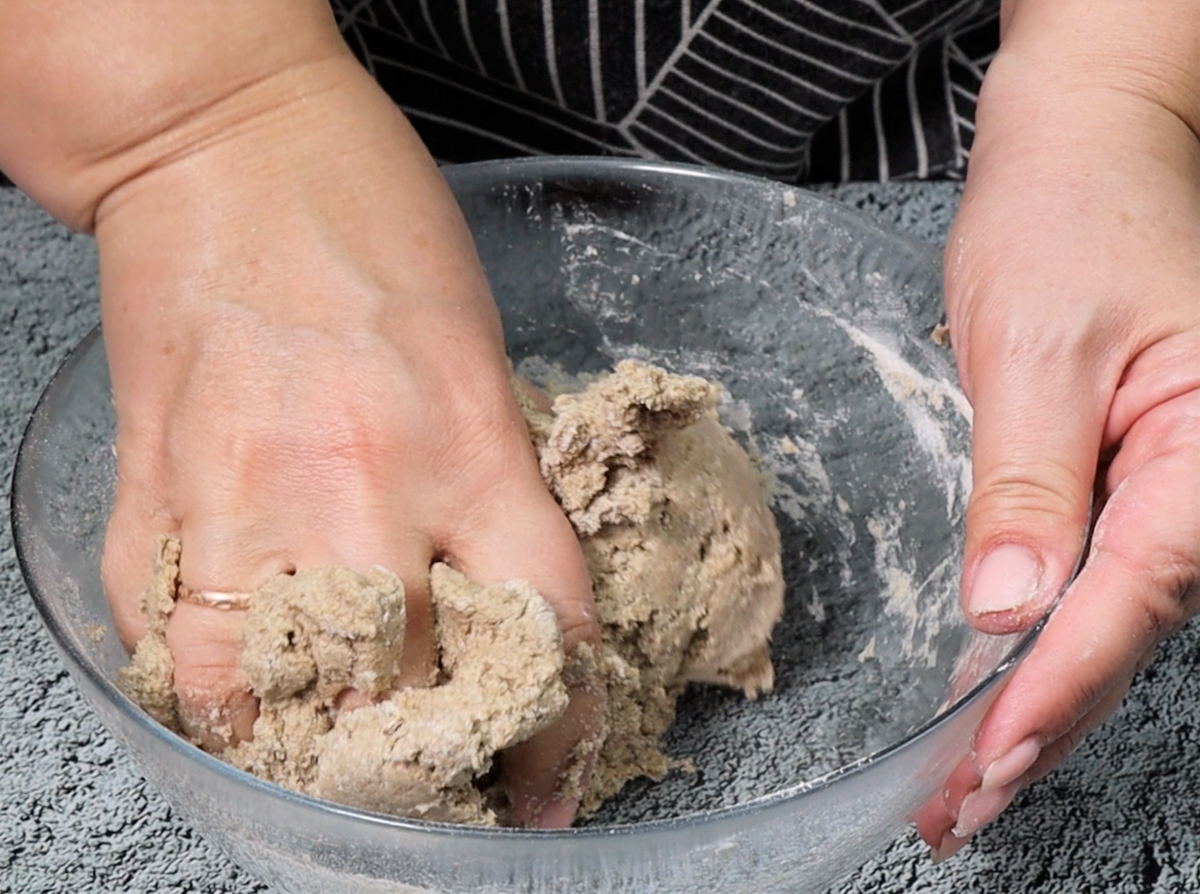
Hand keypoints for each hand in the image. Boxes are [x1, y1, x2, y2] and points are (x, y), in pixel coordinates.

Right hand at [94, 53, 602, 827]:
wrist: (226, 143)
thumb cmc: (373, 222)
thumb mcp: (478, 352)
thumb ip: (486, 478)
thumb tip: (488, 588)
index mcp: (466, 444)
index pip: (539, 628)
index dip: (557, 735)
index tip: (550, 790)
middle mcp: (358, 487)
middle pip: (398, 691)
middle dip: (424, 762)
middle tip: (435, 779)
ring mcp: (238, 493)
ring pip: (255, 693)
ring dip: (292, 746)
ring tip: (322, 757)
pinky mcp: (148, 485)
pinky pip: (161, 632)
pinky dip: (196, 686)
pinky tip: (231, 696)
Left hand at [916, 6, 1199, 854]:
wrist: (1086, 151)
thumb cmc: (1074, 219)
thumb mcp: (1038, 348)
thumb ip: (1030, 484)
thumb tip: (1009, 608)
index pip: (1125, 604)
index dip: (1048, 693)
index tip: (983, 764)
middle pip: (1119, 639)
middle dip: (1032, 732)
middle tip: (954, 811)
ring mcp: (1173, 492)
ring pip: (1103, 626)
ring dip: (1030, 707)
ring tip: (961, 785)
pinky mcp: (1129, 485)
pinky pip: (1090, 584)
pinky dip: (1036, 647)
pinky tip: (991, 698)